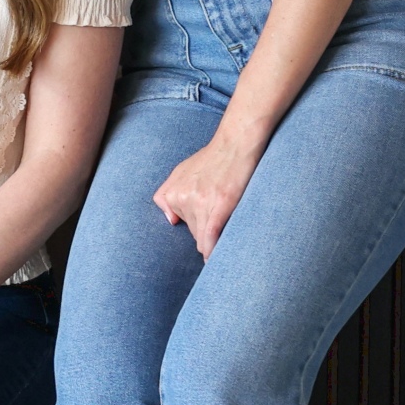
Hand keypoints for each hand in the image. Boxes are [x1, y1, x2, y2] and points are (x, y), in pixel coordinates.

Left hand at [154, 127, 264, 258]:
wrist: (235, 144)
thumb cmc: (213, 158)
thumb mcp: (181, 171)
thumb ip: (168, 194)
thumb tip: (171, 221)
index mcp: (173, 193)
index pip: (184, 225)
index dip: (198, 229)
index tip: (205, 237)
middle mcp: (182, 199)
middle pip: (193, 234)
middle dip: (206, 236)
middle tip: (221, 233)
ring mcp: (200, 202)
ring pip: (203, 238)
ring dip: (213, 244)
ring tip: (225, 246)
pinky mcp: (219, 205)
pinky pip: (210, 238)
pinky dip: (211, 251)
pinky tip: (215, 260)